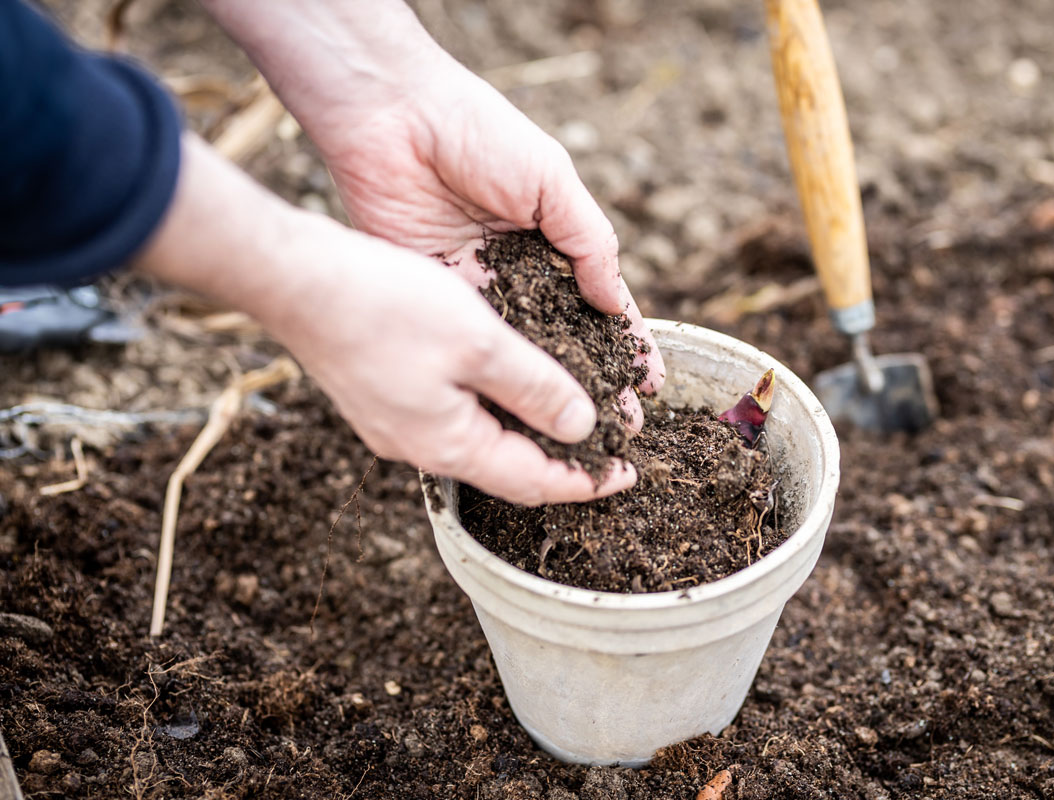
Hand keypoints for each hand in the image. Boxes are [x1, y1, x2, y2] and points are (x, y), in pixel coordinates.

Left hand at [198, 0, 666, 410]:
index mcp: (553, 240)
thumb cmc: (479, 133)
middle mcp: (518, 271)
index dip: (626, 343)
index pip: (599, 302)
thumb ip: (589, 242)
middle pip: (563, 338)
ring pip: (520, 351)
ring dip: (547, 392)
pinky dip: (494, 377)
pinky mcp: (433, 296)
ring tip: (578, 436)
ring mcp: (475, 288)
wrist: (393, 116)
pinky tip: (517, 413)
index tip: (650, 385)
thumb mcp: (551, 181)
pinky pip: (470, 344)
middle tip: (620, 430)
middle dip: (593, 382)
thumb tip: (615, 305)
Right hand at [269, 226, 639, 504]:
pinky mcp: (382, 396)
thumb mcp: (481, 344)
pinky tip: (508, 381)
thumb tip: (581, 427)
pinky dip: (493, 407)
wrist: (298, 280)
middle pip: (507, 470)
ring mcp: (395, 424)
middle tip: (607, 444)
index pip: (533, 483)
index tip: (628, 472)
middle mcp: (420, 447)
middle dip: (560, 460)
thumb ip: (535, 388)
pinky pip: (453, 416)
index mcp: (449, 445)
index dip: (586, 480)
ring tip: (569, 411)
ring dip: (527, 430)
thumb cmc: (388, 307)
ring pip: (480, 441)